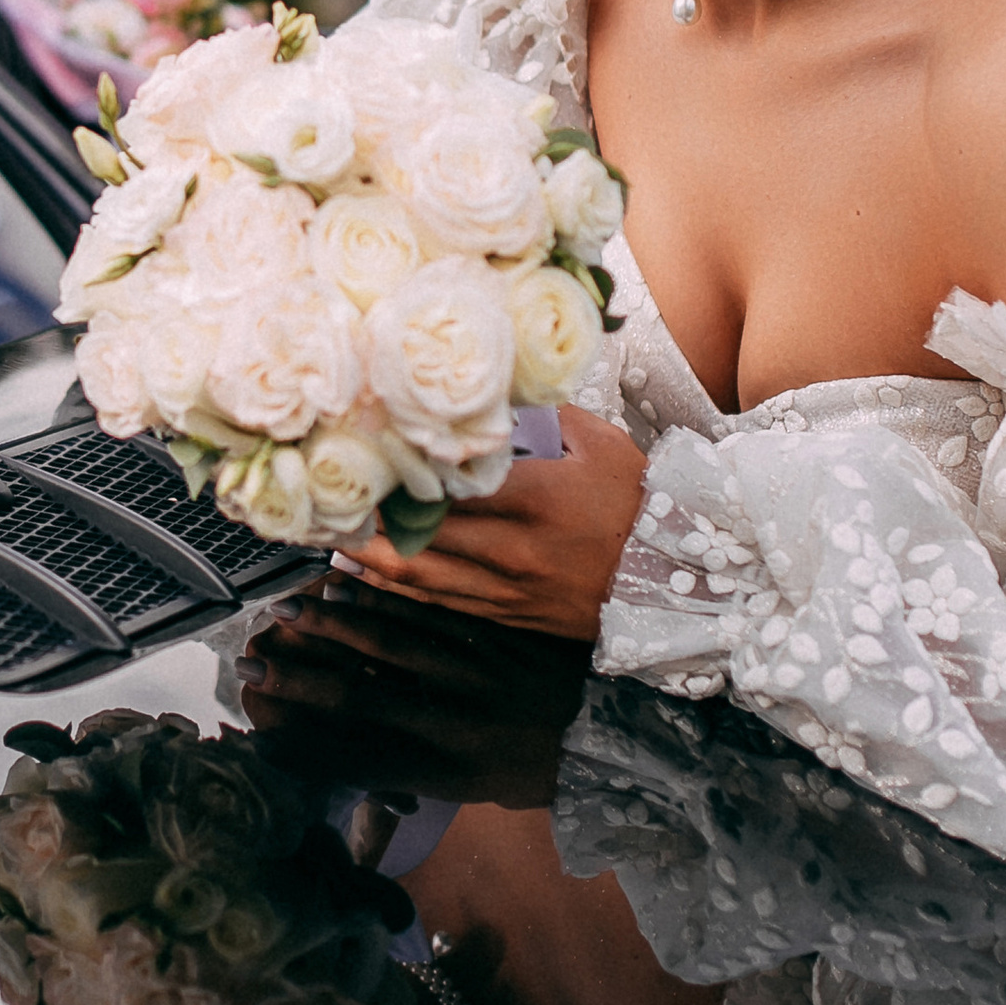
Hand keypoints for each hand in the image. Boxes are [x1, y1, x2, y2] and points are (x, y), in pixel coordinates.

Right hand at [236, 573, 587, 809]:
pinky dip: (391, 595)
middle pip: (364, 696)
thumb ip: (418, 770)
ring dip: (336, 624)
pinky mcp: (496, 633)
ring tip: (288, 608)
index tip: (256, 733)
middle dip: (302, 677)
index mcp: (449, 772)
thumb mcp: (478, 790)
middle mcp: (457, 725)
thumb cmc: (539, 767)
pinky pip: (435, 609)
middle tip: (250, 657)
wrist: (617, 734)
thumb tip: (353, 757)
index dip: (303, 748)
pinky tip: (353, 578)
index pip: (360, 761)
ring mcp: (477, 673)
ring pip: (395, 644)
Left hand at [334, 409, 646, 640]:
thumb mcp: (599, 442)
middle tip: (323, 491)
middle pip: (424, 534)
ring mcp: (513, 590)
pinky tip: (369, 567)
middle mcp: (520, 550)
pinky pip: (443, 602)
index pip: (454, 484)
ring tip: (328, 531)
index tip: (361, 447)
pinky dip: (401, 585)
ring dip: (371, 556)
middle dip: (370, 514)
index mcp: (541, 499)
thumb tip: (493, 390)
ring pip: (423, 576)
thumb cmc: (642, 500)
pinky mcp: (512, 614)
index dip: (401, 469)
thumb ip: (541, 416)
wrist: (683, 577)